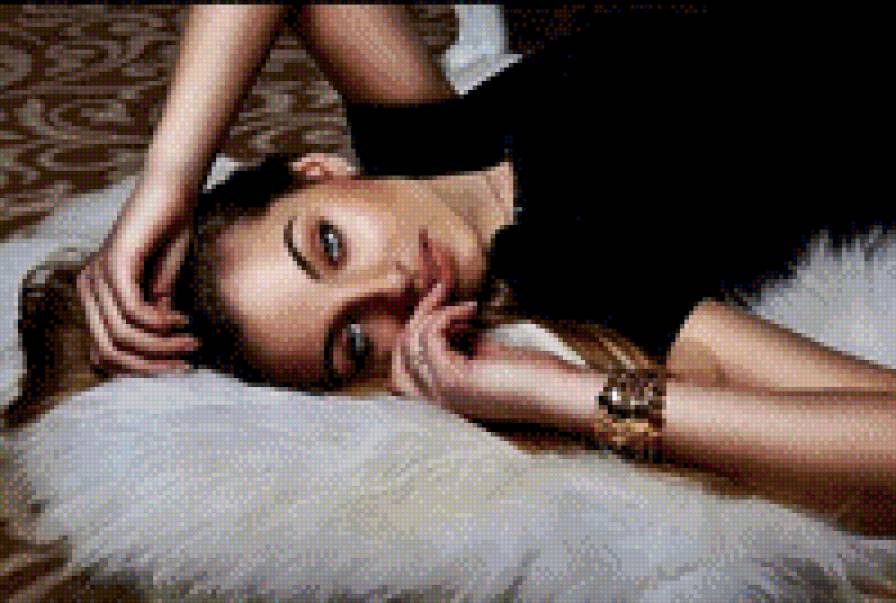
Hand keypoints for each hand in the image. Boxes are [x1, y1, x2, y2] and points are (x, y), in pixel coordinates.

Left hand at [77, 175, 198, 374]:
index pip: (103, 353)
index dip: (139, 368)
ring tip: (191, 341)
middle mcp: (87, 289)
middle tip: (186, 362)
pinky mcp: (114, 264)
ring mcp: (97, 277)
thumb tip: (160, 350)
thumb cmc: (168, 236)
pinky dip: (160, 323)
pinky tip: (181, 319)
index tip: (177, 366)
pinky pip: (133, 311)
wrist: (173, 195)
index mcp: (94, 297)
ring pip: (122, 335)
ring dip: (162, 345)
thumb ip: (155, 316)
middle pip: (108, 351)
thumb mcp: (163, 286)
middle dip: (150, 364)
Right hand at [391, 281, 578, 422]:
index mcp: (441, 396)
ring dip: (434, 311)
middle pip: (400, 353)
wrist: (556, 391)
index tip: (440, 304)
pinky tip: (470, 310)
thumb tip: (444, 321)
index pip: (401, 365)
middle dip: (416, 316)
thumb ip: (459, 344)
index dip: (415, 328)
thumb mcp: (483, 355)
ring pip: (410, 341)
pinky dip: (447, 315)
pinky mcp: (451, 380)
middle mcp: (434, 400)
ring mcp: (440, 393)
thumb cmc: (528, 375)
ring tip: (464, 304)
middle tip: (441, 293)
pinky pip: (429, 337)